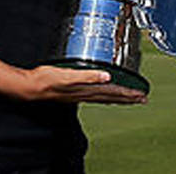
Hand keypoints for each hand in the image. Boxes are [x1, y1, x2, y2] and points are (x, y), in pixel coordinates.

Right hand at [15, 65, 146, 103]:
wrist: (33, 87)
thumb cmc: (48, 80)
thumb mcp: (69, 75)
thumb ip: (88, 75)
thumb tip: (107, 76)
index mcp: (88, 89)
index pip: (113, 93)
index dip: (128, 94)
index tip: (141, 95)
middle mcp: (86, 93)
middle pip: (112, 97)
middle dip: (128, 98)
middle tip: (142, 99)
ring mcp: (81, 94)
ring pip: (106, 98)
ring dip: (119, 98)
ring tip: (129, 98)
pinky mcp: (75, 92)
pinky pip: (96, 96)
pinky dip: (106, 95)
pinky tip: (105, 93)